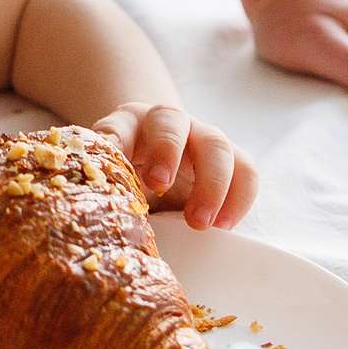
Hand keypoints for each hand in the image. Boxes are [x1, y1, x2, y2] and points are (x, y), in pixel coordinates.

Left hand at [93, 103, 258, 229]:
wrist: (155, 167)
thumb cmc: (129, 174)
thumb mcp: (111, 181)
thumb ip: (106, 189)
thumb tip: (102, 218)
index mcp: (129, 124)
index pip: (123, 123)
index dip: (123, 144)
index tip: (145, 179)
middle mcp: (168, 123)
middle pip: (173, 123)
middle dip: (168, 153)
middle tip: (161, 188)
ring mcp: (202, 137)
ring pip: (217, 146)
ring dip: (212, 184)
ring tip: (200, 223)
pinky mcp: (229, 159)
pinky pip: (245, 171)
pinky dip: (239, 198)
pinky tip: (225, 226)